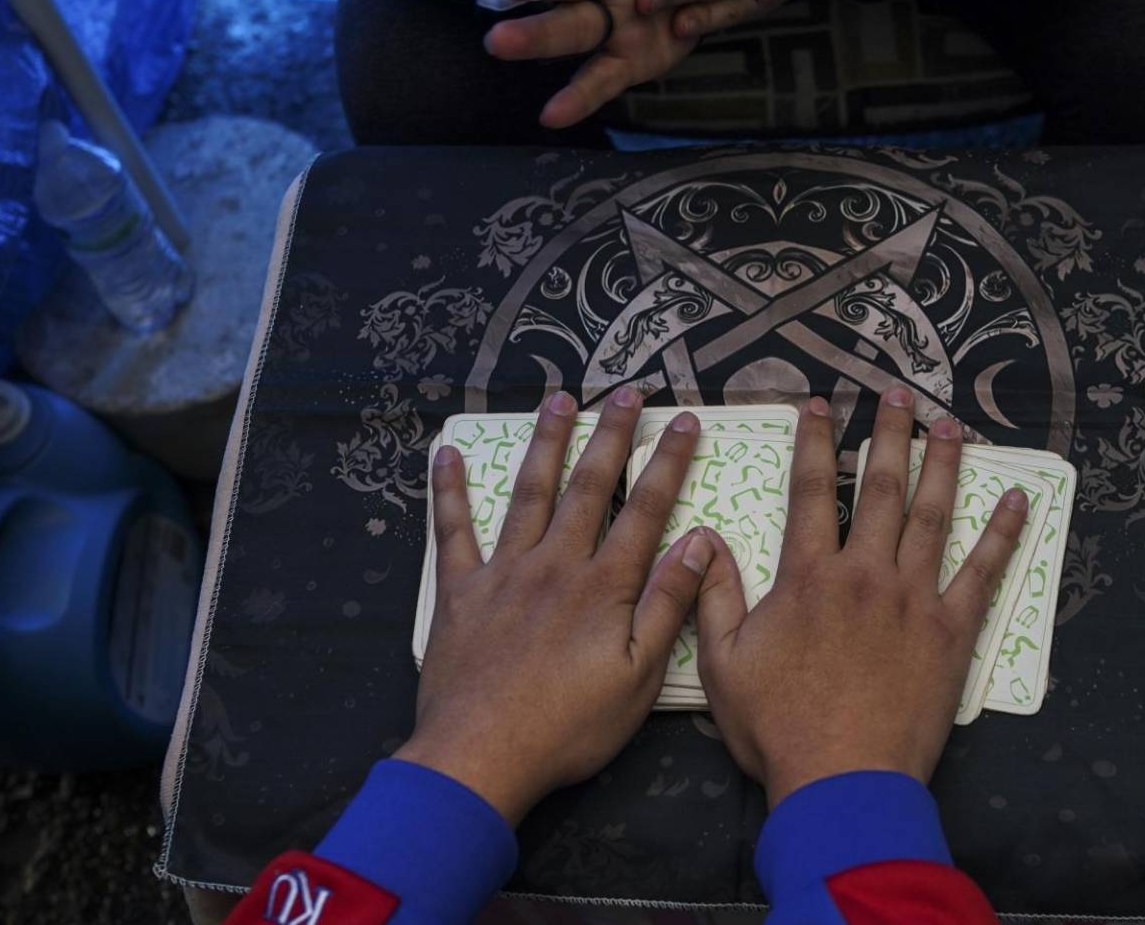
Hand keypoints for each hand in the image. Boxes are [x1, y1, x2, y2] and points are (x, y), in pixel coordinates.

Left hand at [396, 387, 714, 822]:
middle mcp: (556, 564)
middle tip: (628, 390)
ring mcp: (504, 573)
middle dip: (612, 433)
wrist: (481, 755)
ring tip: (558, 399)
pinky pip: (453, 530)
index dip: (668, 462)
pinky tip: (444, 453)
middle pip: (590, 486)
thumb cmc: (569, 726)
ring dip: (546, 442)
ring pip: (529, 492)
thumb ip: (669, 603)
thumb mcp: (640, 676)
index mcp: (605, 586)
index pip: (647, 510)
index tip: (684, 420)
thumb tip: (700, 541)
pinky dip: (449, 490)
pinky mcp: (460, 592)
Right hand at [694, 388, 1029, 807]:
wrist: (844, 781)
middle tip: (899, 395)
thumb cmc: (779, 728)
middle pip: (880, 488)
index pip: (811, 492)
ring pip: (933, 515)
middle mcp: (866, 574)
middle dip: (888, 435)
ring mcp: (915, 599)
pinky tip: (1018, 498)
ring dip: (942, 465)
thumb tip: (705, 540)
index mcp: (810, 577)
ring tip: (950, 425)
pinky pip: (984, 572)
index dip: (815, 443)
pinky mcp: (953, 631)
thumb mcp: (724, 664)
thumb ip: (717, 596)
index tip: (820, 404)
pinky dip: (1002, 533)